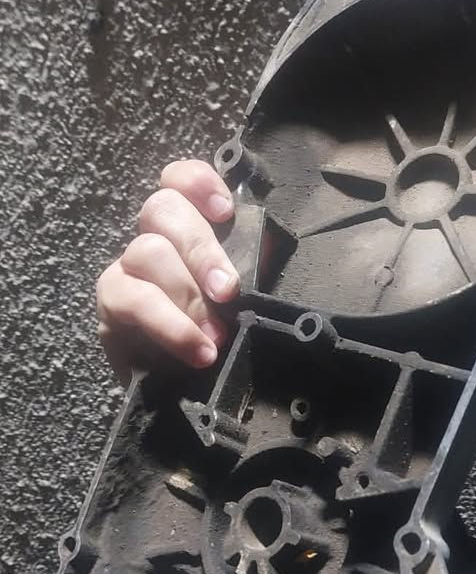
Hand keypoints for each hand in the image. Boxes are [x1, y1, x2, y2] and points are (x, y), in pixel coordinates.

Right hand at [96, 159, 239, 380]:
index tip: (226, 211)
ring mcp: (126, 271)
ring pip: (145, 253)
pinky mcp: (110, 308)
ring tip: (215, 337)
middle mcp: (152, 240)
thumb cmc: (224, 334)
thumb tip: (267, 251)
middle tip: (228, 292)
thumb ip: (252, 265)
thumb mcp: (247, 296)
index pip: (178, 180)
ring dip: (185, 296)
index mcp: (189, 228)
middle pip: (161, 209)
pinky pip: (128, 300)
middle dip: (200, 249)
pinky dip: (167, 325)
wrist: (190, 393)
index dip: (197, 183)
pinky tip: (195, 349)